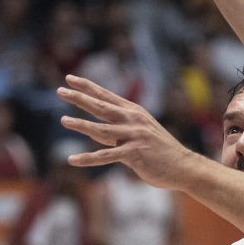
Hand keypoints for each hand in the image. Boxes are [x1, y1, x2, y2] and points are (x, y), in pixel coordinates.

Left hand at [57, 75, 197, 189]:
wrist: (184, 166)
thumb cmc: (160, 151)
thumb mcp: (140, 133)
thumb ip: (117, 131)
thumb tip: (94, 134)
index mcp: (134, 111)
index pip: (106, 96)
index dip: (87, 87)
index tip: (69, 78)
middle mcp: (133, 120)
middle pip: (101, 106)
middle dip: (79, 98)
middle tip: (60, 91)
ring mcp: (134, 136)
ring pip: (101, 130)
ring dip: (81, 124)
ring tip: (63, 120)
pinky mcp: (134, 154)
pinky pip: (106, 156)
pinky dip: (88, 158)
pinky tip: (72, 159)